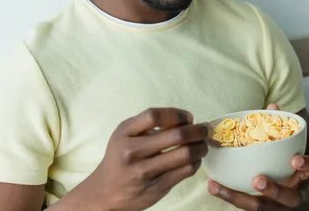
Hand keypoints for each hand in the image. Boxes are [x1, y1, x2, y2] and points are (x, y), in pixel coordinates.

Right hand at [62, 108, 210, 210]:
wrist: (103, 193)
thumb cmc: (119, 157)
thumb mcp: (124, 134)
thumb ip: (149, 124)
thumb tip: (187, 119)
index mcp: (124, 133)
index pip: (155, 116)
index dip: (177, 114)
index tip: (188, 117)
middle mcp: (132, 152)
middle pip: (176, 135)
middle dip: (198, 130)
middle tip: (205, 129)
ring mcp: (144, 172)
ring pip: (186, 154)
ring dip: (201, 147)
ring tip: (203, 145)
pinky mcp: (156, 188)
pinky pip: (185, 171)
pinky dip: (196, 162)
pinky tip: (195, 159)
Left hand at [207, 104, 308, 209]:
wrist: (301, 200)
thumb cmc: (293, 168)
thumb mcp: (294, 151)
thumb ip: (284, 129)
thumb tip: (273, 105)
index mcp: (306, 177)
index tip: (295, 159)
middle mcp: (295, 196)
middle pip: (289, 199)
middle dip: (274, 190)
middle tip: (258, 180)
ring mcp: (278, 207)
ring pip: (261, 208)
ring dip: (240, 197)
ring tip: (219, 186)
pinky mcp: (262, 209)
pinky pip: (245, 207)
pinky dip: (229, 195)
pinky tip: (213, 186)